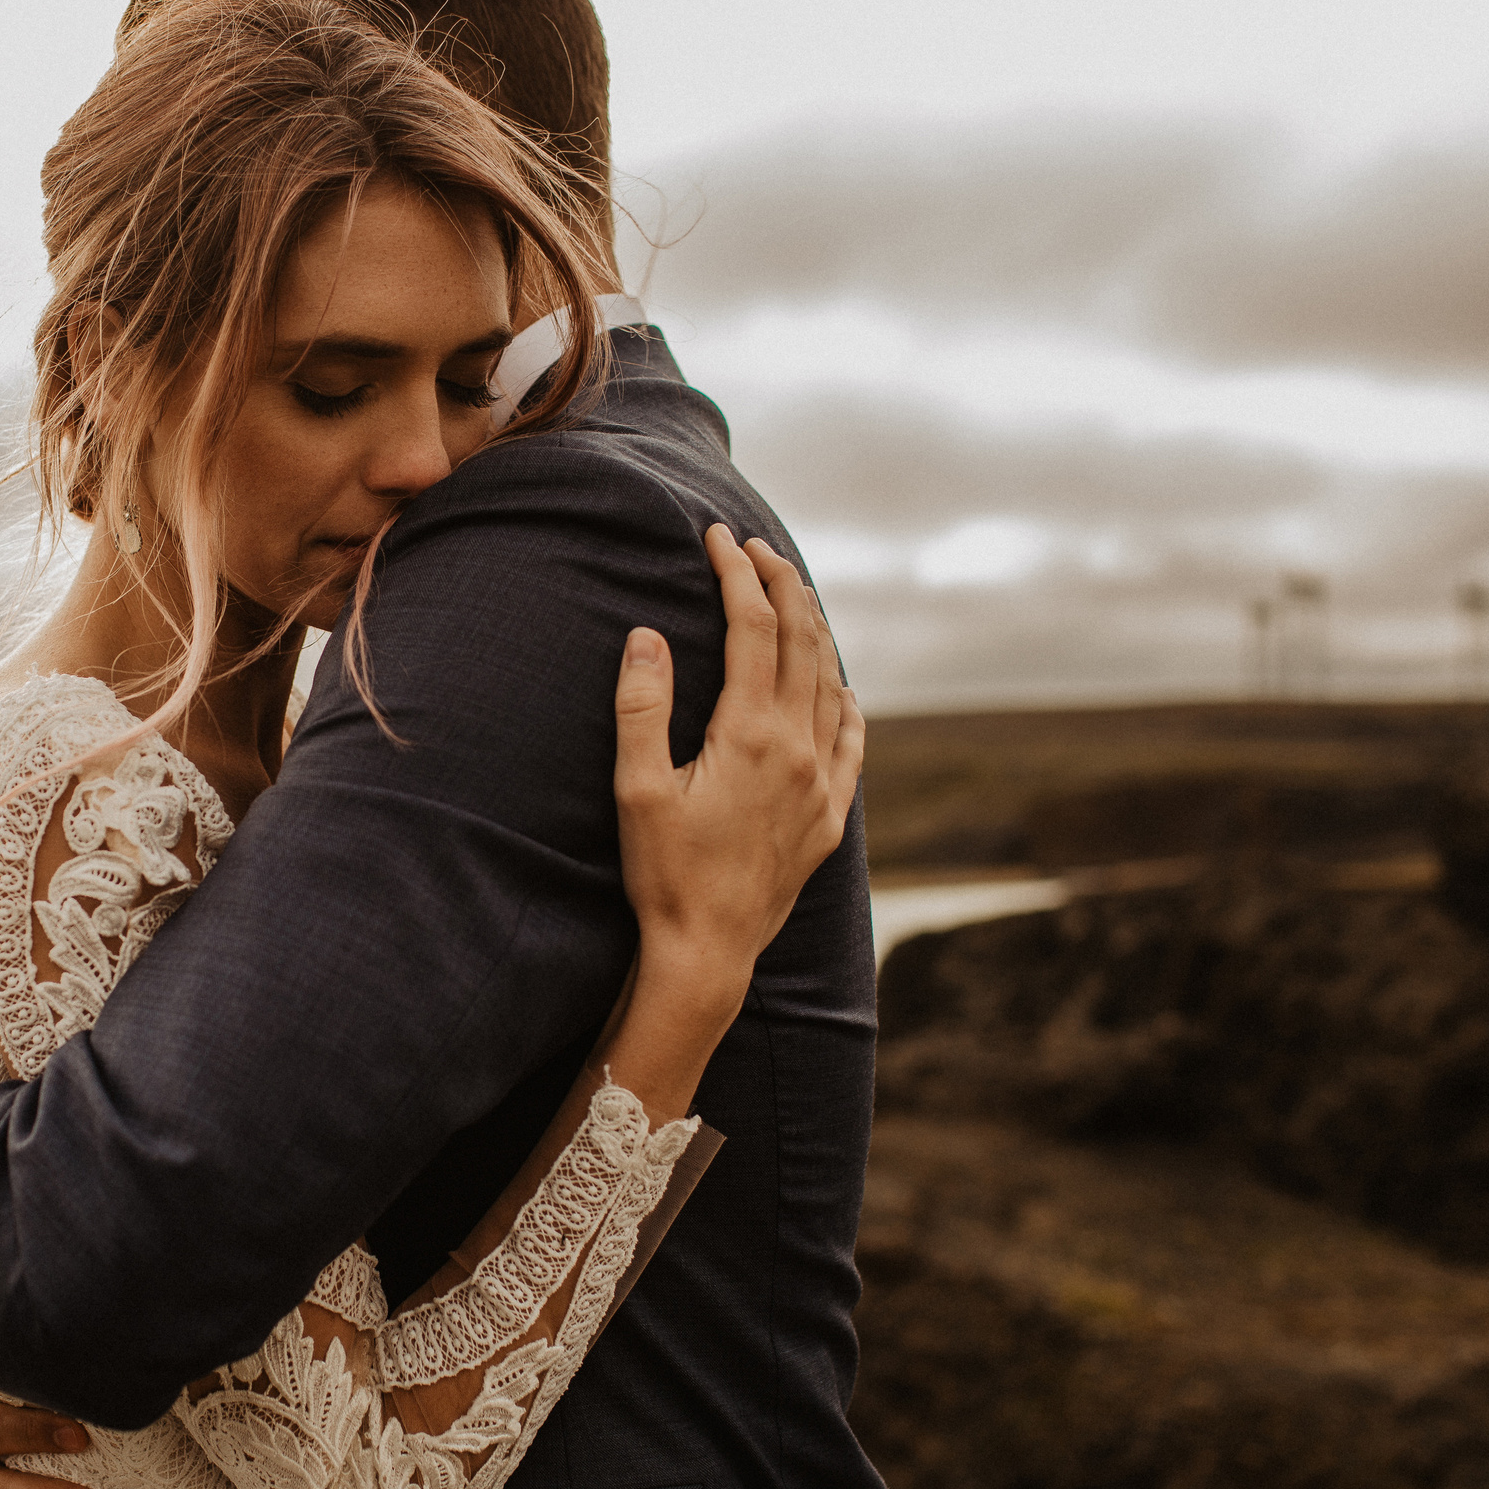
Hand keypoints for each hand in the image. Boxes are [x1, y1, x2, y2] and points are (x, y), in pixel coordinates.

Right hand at [612, 524, 863, 992]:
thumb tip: (645, 634)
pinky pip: (851, 740)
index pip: (751, 629)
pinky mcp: (829, 815)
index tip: (717, 536)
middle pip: (801, 642)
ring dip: (812, 629)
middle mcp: (797, 750)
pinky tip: (837, 686)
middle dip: (781, 584)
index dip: (736, 574)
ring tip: (792, 595)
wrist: (708, 951)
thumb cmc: (663, 873)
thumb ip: (642, 707)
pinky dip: (843, 699)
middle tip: (756, 547)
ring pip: (828, 682)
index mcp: (749, 735)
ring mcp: (821, 783)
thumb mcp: (636, 789)